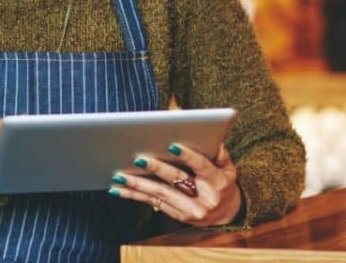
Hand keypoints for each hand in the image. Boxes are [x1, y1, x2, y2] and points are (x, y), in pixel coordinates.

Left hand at [110, 143, 241, 225]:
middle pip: (176, 179)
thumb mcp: (226, 165)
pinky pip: (153, 203)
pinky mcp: (178, 216)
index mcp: (218, 181)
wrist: (227, 213)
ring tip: (120, 175)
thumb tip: (201, 128)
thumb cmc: (222, 180)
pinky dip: (134, 195)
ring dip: (138, 184)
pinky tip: (118, 189)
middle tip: (137, 157)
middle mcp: (205, 198)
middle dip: (156, 168)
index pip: (202, 165)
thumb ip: (216, 149)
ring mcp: (191, 210)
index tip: (172, 145)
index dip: (187, 156)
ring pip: (160, 194)